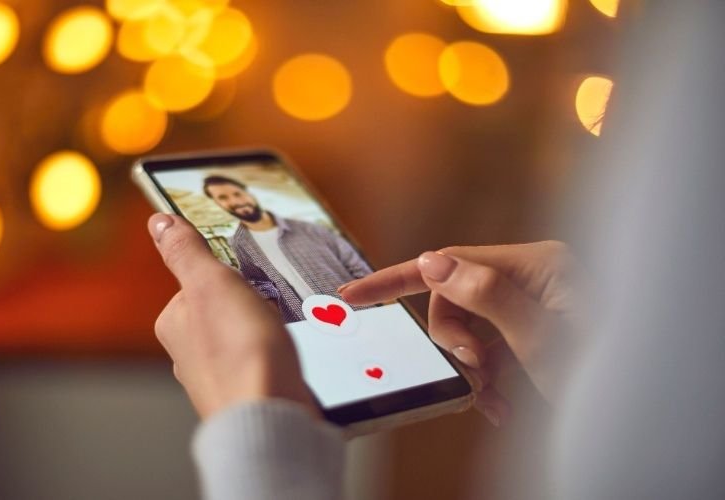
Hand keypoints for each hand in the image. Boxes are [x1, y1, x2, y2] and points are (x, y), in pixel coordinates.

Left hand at [148, 214, 315, 418]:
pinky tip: (288, 359)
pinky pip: (261, 364)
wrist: (270, 415)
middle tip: (273, 305)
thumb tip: (158, 222)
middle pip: (224, 310)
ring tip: (283, 334)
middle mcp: (188, 355)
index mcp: (174, 324)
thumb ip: (186, 252)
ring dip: (266, 333)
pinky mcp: (245, 396)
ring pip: (244, 339)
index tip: (250, 280)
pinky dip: (276, 358)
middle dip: (251, 305)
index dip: (229, 276)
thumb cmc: (240, 351)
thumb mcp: (211, 283)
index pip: (198, 283)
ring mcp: (217, 379)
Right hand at [340, 241, 583, 425]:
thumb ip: (486, 294)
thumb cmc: (606, 371)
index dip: (397, 279)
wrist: (643, 411)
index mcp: (537, 265)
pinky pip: (489, 348)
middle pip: (456, 299)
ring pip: (470, 329)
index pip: (450, 262)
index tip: (354, 295)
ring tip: (494, 399)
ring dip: (472, 368)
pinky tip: (502, 401)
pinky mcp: (532, 331)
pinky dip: (488, 377)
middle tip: (475, 374)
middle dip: (454, 341)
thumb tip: (434, 261)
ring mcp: (532, 305)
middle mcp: (532, 277)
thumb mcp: (541, 339)